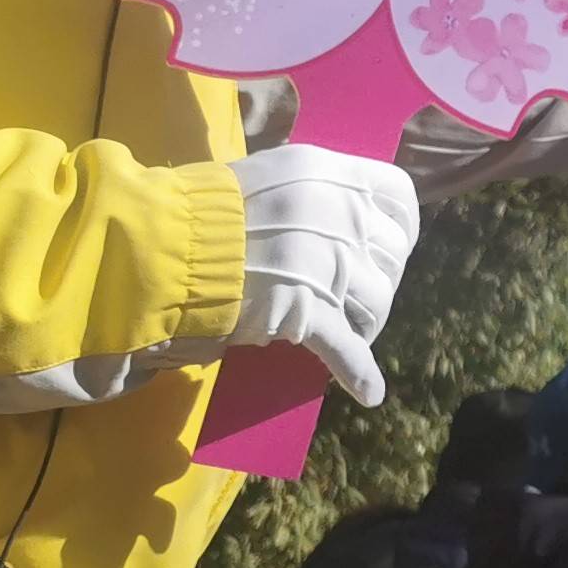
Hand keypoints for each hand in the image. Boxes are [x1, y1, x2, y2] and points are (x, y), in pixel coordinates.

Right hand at [220, 144, 419, 406]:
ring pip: (377, 301)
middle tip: (356, 294)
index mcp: (333, 175)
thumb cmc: (208, 210)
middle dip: (379, 278)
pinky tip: (370, 391)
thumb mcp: (273, 176)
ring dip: (368, 321)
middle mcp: (341, 216)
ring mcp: (328, 265)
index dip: (401, 225)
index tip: (390, 243)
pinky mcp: (308, 312)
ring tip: (349, 329)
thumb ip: (316, 189)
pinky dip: (360, 373)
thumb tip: (346, 210)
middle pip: (392, 254)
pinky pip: (347, 348)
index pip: (400, 196)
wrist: (165, 247)